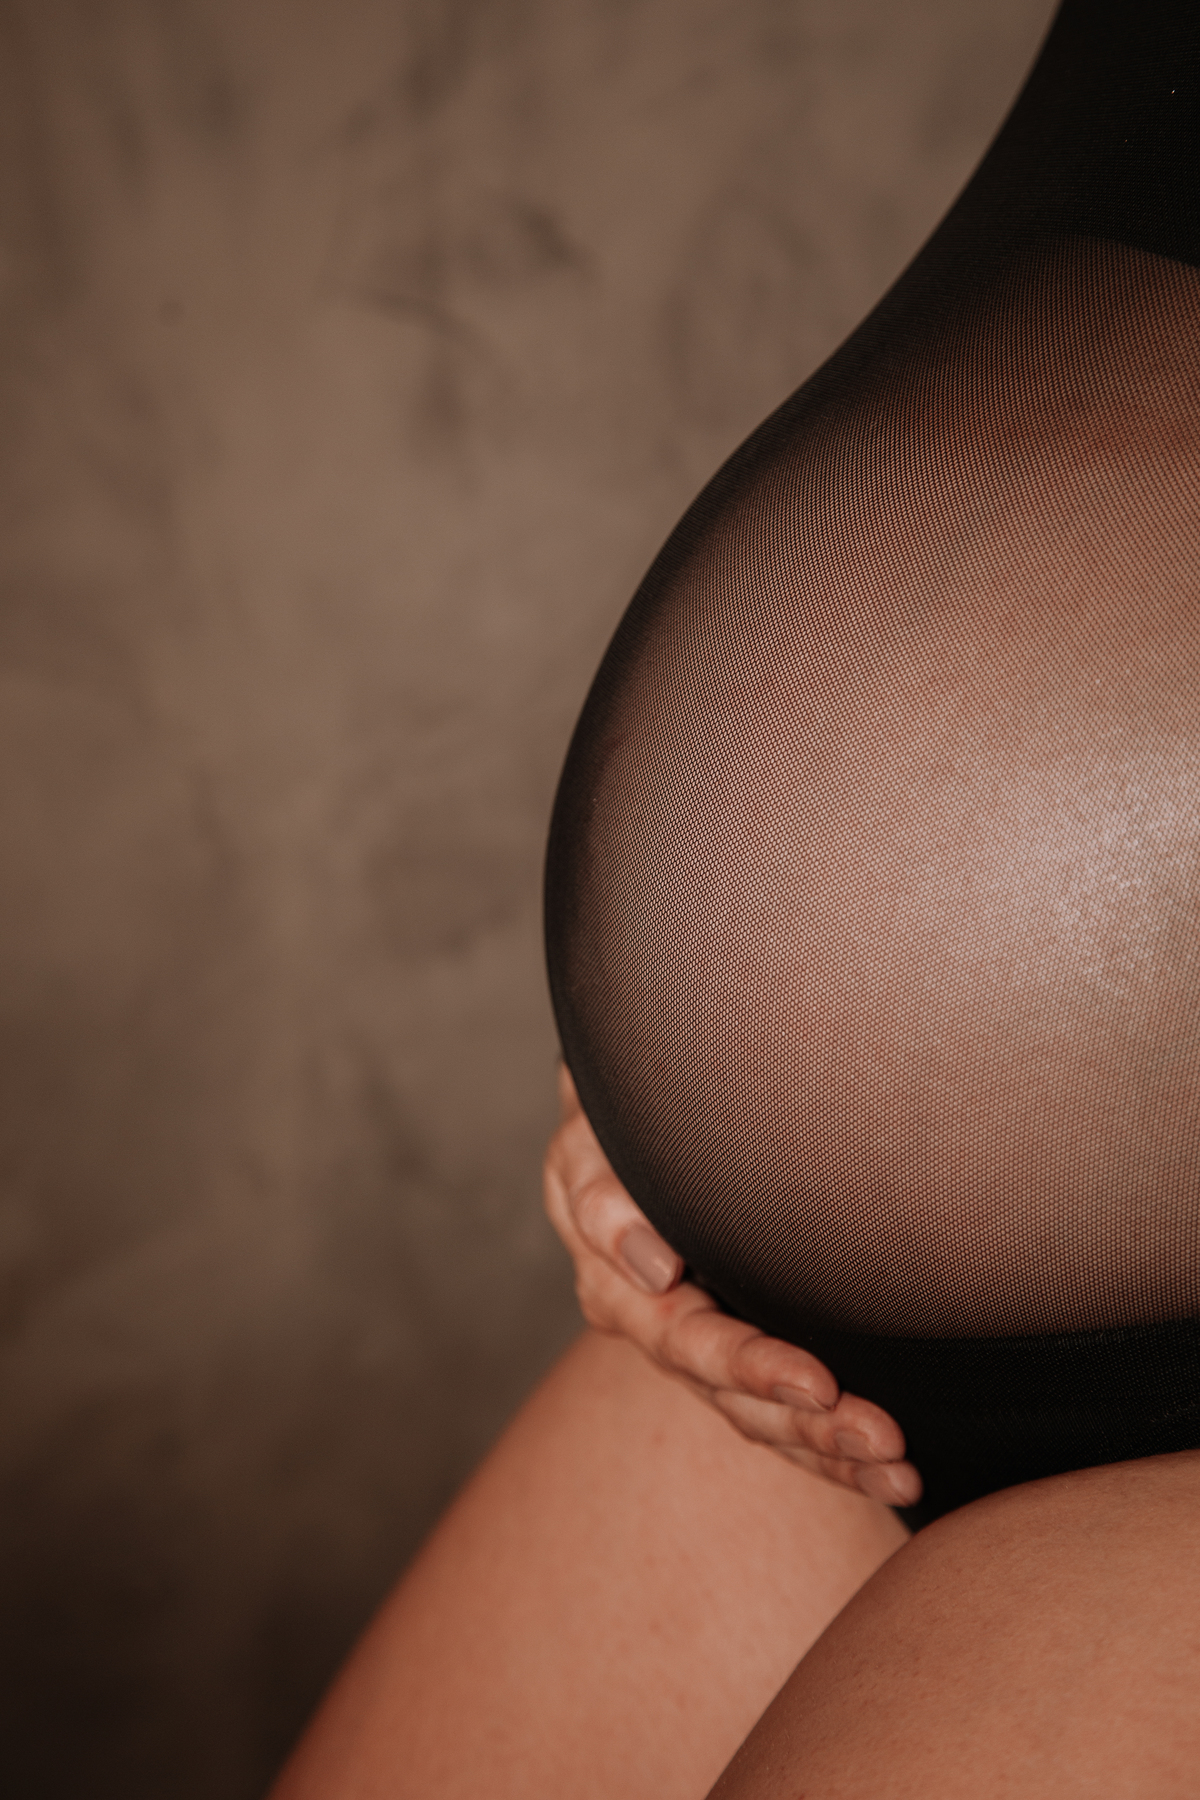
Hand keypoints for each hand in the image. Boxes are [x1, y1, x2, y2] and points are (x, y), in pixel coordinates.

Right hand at [543, 1064, 921, 1506]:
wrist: (634, 1124)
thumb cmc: (615, 1125)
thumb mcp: (589, 1145)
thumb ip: (604, 1196)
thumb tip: (652, 1267)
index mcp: (623, 1291)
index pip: (691, 1343)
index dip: (753, 1369)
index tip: (820, 1384)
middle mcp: (663, 1334)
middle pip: (737, 1400)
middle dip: (812, 1427)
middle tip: (885, 1443)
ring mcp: (705, 1351)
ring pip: (767, 1420)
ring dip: (833, 1451)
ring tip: (901, 1472)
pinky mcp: (742, 1353)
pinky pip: (785, 1415)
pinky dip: (833, 1448)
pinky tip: (891, 1472)